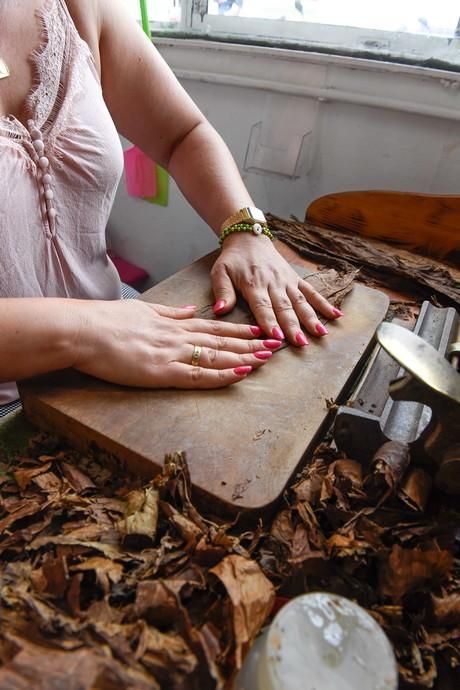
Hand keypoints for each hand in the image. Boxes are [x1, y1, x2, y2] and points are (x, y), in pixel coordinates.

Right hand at [73, 300, 279, 388]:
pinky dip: (221, 374)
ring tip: (267, 359)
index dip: (240, 331)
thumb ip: (170, 313)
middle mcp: (178, 337)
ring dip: (244, 358)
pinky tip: (240, 374)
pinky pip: (198, 375)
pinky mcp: (162, 372)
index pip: (214, 328)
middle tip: (275, 345)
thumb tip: (191, 310)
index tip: (260, 331)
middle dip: (251, 344)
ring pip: (216, 356)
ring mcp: (172, 354)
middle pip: (222, 341)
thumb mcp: (143, 310)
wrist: (83, 330)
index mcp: (173, 324)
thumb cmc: (106, 321)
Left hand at [210, 234, 342, 344]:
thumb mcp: (220, 272)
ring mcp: (287, 281)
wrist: (248, 238)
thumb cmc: (233, 260)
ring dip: (311, 318)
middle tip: (301, 343)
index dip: (270, 322)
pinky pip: (312, 292)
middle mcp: (273, 283)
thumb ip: (222, 292)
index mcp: (253, 284)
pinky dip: (324, 303)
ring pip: (300, 301)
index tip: (277, 337)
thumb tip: (220, 311)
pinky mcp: (295, 279)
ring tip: (320, 333)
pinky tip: (336, 315)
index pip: (262, 306)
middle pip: (285, 307)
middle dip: (294, 326)